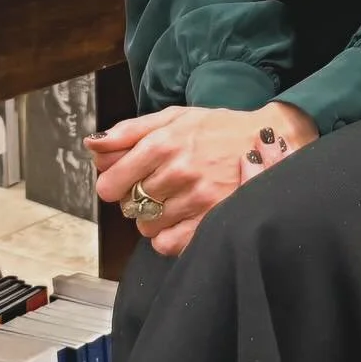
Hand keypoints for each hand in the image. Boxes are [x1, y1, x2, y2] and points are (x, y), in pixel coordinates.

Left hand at [87, 100, 317, 255]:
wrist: (267, 139)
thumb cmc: (217, 129)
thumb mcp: (174, 117)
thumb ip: (130, 131)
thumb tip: (92, 145)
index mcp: (165, 142)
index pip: (110, 183)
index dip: (114, 184)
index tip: (126, 181)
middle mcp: (179, 170)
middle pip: (128, 206)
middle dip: (137, 197)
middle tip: (160, 185)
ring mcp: (197, 197)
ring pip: (146, 226)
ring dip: (154, 218)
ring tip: (176, 200)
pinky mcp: (211, 219)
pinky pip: (167, 244)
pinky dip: (169, 235)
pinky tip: (183, 217)